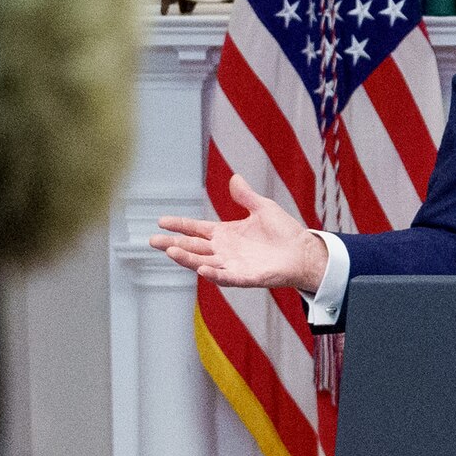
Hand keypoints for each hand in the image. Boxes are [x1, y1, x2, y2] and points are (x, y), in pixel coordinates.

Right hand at [152, 180, 330, 293]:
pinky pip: (226, 277)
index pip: (196, 229)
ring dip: (187, 258)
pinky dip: (214, 274)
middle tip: (152, 241)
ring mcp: (233, 265)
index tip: (161, 221)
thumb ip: (246, 196)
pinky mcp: (246, 277)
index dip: (179, 225)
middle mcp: (225, 251)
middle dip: (173, 244)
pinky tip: (201, 269)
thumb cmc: (284, 232)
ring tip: (170, 251)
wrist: (303, 251)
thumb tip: (234, 178)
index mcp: (226, 234)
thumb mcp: (262, 208)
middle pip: (193, 247)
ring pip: (203, 262)